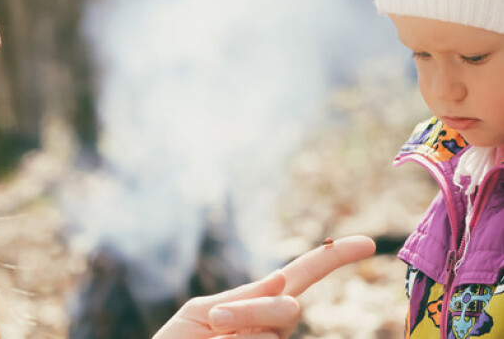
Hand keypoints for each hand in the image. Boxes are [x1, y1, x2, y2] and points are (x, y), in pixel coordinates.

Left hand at [152, 235, 374, 338]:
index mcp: (260, 304)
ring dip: (234, 334)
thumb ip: (243, 300)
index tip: (368, 242)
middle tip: (214, 320)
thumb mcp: (203, 314)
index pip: (303, 275)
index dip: (334, 257)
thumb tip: (283, 279)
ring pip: (269, 336)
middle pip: (287, 309)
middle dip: (252, 311)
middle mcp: (273, 327)